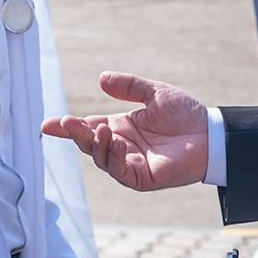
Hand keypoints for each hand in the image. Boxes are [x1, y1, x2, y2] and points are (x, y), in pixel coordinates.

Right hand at [42, 72, 208, 190]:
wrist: (211, 134)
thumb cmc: (185, 114)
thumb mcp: (154, 93)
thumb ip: (129, 86)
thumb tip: (101, 79)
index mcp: (121, 127)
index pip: (88, 127)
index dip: (67, 127)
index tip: (47, 124)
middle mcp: (122, 146)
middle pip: (89, 144)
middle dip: (74, 135)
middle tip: (64, 123)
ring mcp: (130, 163)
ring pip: (101, 158)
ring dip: (95, 145)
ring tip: (99, 130)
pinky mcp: (142, 178)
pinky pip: (120, 171)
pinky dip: (114, 159)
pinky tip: (117, 143)